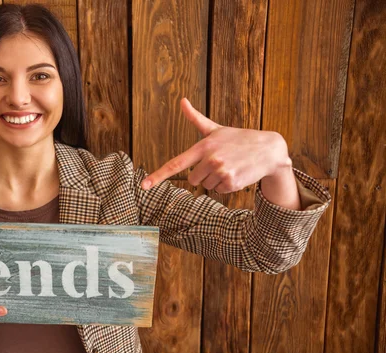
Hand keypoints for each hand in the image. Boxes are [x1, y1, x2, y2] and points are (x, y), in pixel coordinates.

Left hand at [141, 98, 291, 192]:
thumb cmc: (238, 138)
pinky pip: (220, 191)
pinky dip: (227, 185)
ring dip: (217, 180)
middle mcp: (210, 159)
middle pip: (193, 179)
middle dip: (204, 174)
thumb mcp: (216, 128)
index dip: (157, 176)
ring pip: (207, 186)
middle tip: (220, 162)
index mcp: (202, 146)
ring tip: (230, 166)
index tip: (144, 185)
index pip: (175, 164)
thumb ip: (195, 118)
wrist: (269, 149)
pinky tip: (237, 173)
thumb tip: (182, 101)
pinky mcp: (232, 182)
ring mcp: (221, 171)